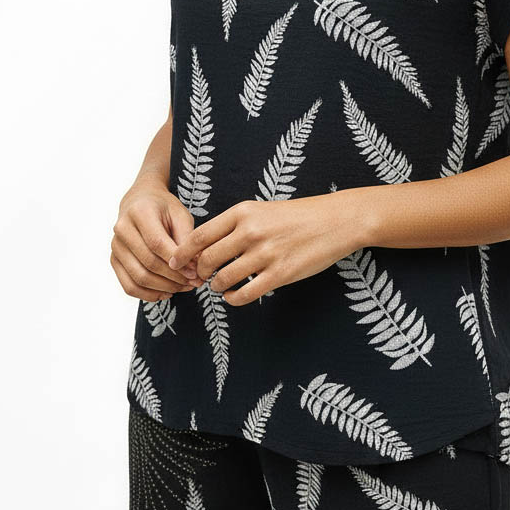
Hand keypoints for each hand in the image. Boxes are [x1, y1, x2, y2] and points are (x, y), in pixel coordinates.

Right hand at [111, 179, 201, 300]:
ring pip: (138, 278)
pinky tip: (167, 292)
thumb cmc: (163, 208)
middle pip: (148, 262)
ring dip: (164, 288)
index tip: (195, 271)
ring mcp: (116, 246)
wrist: (140, 202)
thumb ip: (186, 238)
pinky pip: (129, 286)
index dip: (177, 261)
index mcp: (140, 212)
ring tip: (184, 288)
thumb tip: (193, 267)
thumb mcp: (180, 215)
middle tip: (194, 283)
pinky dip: (149, 294)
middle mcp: (122, 229)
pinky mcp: (114, 260)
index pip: (157, 243)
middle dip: (174, 277)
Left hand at [167, 193, 364, 306]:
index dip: (182, 253)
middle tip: (200, 277)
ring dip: (216, 286)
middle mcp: (250, 231)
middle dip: (198, 273)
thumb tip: (204, 247)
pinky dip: (233, 299)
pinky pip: (245, 294)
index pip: (199, 236)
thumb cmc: (296, 216)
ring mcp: (265, 254)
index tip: (175, 263)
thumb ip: (234, 225)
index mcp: (242, 212)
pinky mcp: (280, 274)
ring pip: (223, 279)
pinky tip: (235, 295)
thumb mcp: (261, 210)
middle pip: (206, 259)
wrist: (335, 221)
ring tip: (220, 285)